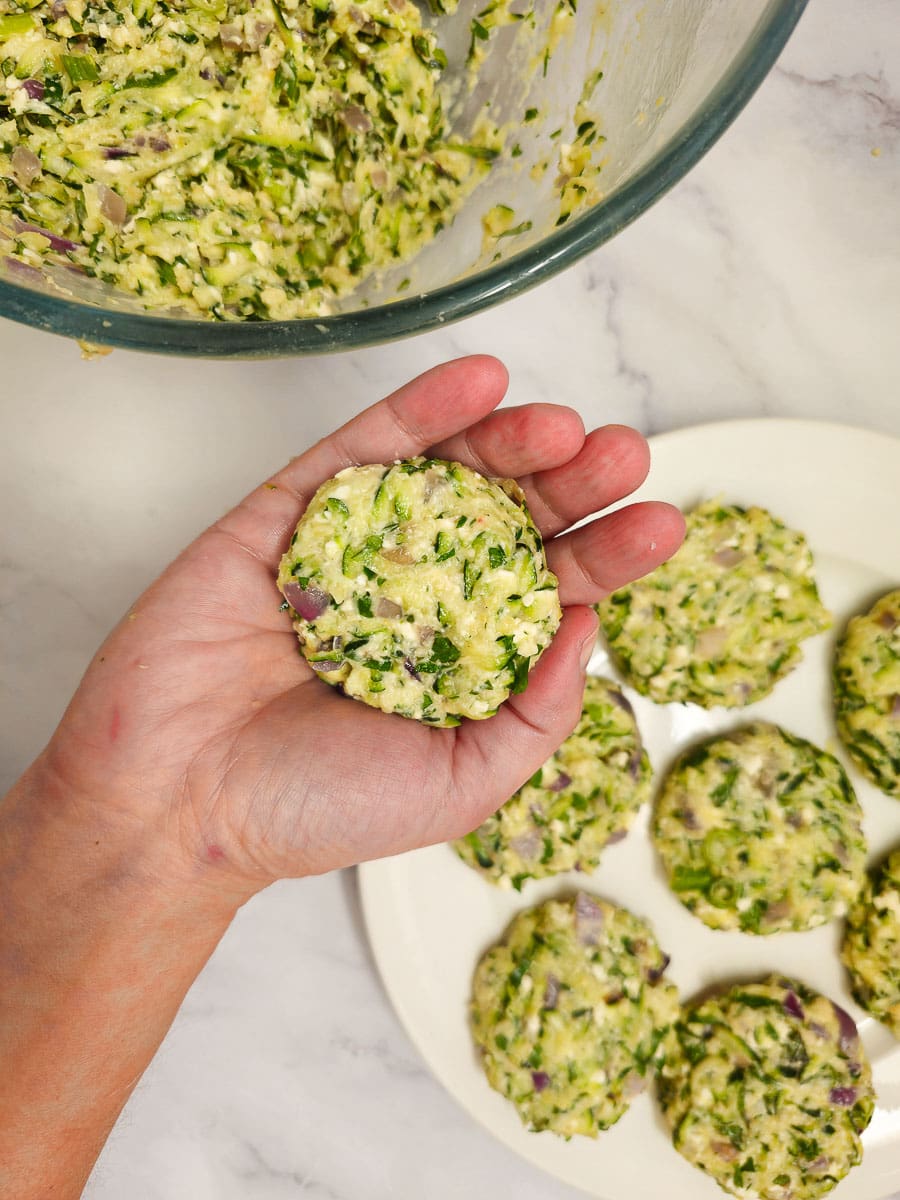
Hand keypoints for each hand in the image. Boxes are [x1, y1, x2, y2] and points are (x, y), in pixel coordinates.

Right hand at [37, 356, 683, 900]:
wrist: (177, 802)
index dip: (606, 555)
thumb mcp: (464, 783)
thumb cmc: (315, 810)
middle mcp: (414, 595)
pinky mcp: (286, 513)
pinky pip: (358, 449)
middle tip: (622, 457)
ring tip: (564, 426)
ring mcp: (350, 547)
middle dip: (570, 485)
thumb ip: (536, 713)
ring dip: (508, 439)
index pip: (549, 590)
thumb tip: (590, 628)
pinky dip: (419, 409)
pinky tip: (478, 380)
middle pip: (509, 519)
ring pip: (444, 473)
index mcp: (460, 657)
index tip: (660, 525)